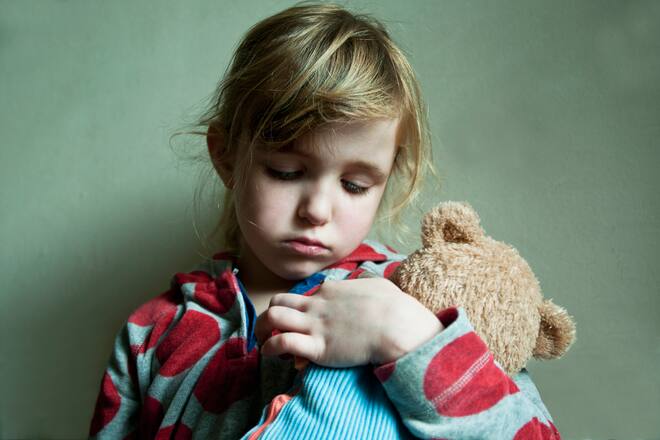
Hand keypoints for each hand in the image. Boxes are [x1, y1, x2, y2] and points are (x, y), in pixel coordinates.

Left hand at [254, 278, 443, 366]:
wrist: (397, 325)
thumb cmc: (394, 307)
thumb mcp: (377, 285)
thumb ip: (364, 284)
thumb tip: (364, 283)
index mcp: (331, 289)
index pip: (304, 294)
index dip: (298, 308)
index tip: (303, 321)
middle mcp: (317, 304)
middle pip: (279, 301)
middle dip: (270, 314)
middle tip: (270, 329)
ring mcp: (315, 324)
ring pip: (273, 318)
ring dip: (262, 329)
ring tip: (262, 340)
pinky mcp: (316, 347)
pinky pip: (282, 342)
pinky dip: (270, 347)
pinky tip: (270, 353)